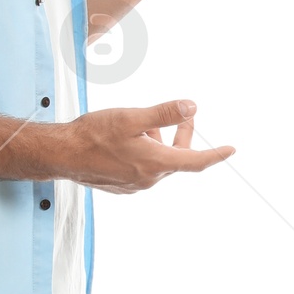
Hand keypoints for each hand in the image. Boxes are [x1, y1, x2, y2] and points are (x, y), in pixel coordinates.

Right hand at [56, 100, 234, 194]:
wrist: (61, 155)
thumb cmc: (93, 134)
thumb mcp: (132, 117)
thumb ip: (164, 113)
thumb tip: (192, 107)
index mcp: (156, 163)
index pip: (196, 161)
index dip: (216, 155)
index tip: (231, 149)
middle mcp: (149, 179)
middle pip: (177, 157)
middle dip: (181, 135)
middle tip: (181, 114)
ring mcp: (136, 185)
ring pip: (158, 161)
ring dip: (158, 141)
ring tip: (142, 124)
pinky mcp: (123, 186)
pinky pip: (143, 168)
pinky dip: (144, 152)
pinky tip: (126, 140)